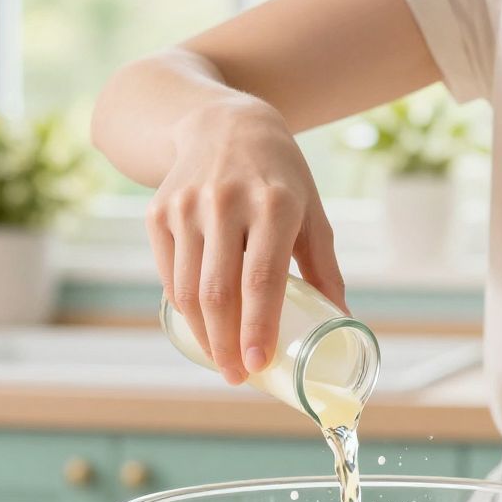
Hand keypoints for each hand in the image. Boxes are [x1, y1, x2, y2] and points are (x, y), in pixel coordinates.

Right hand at [147, 99, 346, 382]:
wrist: (224, 124)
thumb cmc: (279, 177)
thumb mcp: (312, 212)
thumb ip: (325, 267)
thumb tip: (343, 322)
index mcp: (275, 204)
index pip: (261, 279)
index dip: (258, 328)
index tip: (258, 366)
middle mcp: (226, 203)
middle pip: (218, 292)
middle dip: (225, 345)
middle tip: (237, 377)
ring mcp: (187, 206)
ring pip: (187, 290)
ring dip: (203, 335)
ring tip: (221, 360)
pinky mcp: (159, 212)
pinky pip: (168, 274)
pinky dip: (183, 308)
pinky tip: (200, 326)